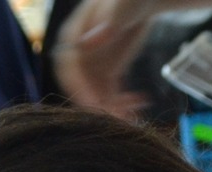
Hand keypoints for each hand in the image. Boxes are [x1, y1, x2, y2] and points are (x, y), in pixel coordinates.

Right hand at [51, 0, 157, 117]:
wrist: (144, 3)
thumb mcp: (121, 7)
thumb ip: (107, 23)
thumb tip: (85, 43)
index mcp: (74, 35)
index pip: (67, 66)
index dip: (78, 86)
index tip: (95, 103)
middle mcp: (79, 53)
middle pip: (79, 85)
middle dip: (96, 105)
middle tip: (115, 118)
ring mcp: (93, 66)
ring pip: (95, 95)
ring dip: (112, 110)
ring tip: (132, 117)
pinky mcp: (107, 74)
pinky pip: (110, 95)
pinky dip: (123, 105)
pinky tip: (140, 104)